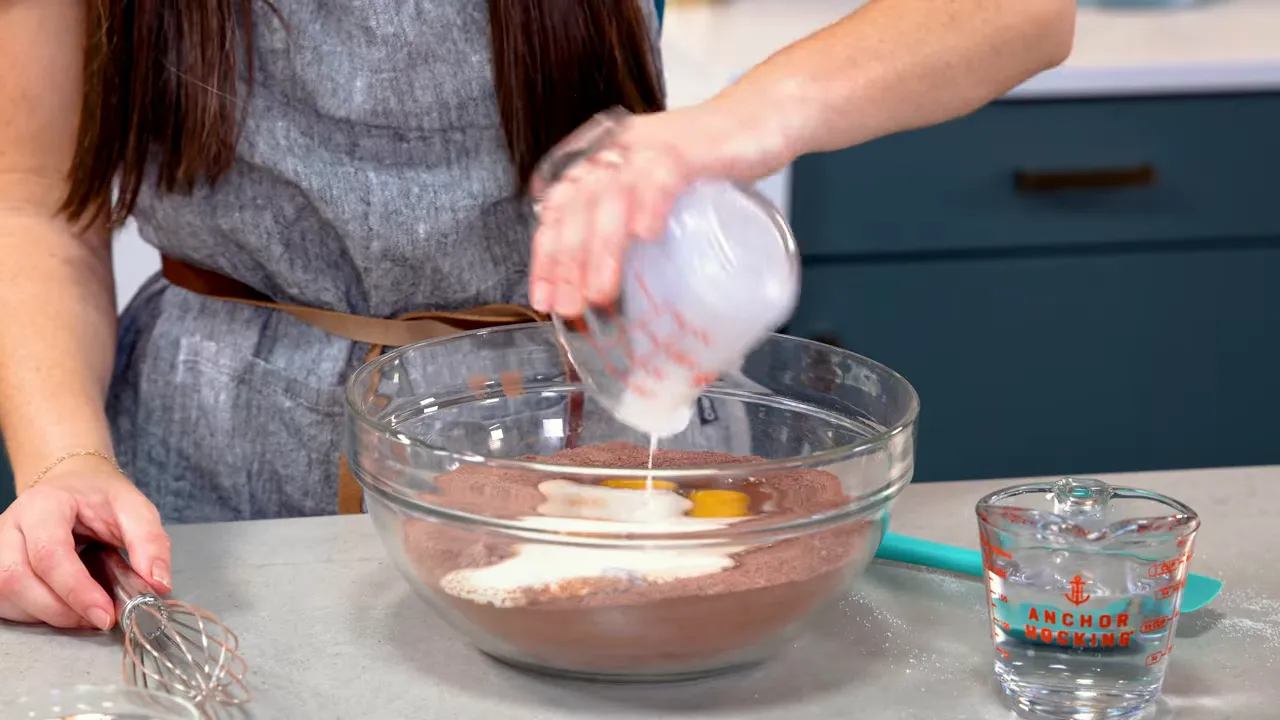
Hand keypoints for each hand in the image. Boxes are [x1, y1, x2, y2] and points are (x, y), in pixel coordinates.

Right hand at [0, 460, 169, 629]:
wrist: (72, 486)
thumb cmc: (100, 498)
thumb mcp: (135, 509)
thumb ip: (150, 543)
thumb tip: (158, 584)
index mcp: (44, 504)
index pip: (49, 553)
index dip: (76, 590)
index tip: (105, 614)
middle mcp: (10, 524)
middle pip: (17, 578)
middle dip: (61, 609)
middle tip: (100, 617)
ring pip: (4, 593)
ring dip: (47, 614)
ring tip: (84, 611)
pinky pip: (2, 600)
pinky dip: (34, 613)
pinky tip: (62, 607)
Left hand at [528, 100, 793, 317]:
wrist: (762, 118)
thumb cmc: (711, 163)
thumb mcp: (656, 192)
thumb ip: (630, 223)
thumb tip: (605, 285)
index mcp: (604, 159)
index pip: (559, 209)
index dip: (546, 256)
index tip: (544, 300)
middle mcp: (618, 149)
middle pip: (577, 206)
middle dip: (567, 263)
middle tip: (567, 307)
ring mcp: (650, 147)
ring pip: (612, 197)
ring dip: (601, 250)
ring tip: (600, 293)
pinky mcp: (688, 149)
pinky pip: (660, 175)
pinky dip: (649, 205)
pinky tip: (646, 237)